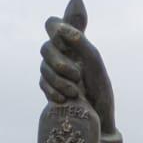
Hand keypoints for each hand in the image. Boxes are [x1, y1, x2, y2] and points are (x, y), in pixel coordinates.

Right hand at [40, 0, 115, 134]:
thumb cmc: (99, 88)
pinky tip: (65, 99)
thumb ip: (80, 42)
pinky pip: (42, 83)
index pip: (54, 24)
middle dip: (59, 62)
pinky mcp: (49, 87)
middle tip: (77, 75)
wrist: (98, 118)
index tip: (66, 40)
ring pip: (43, 67)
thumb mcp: (94, 62)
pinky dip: (53, 91)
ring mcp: (52, 70)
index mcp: (71, 43)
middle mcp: (59, 54)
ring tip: (75, 92)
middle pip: (46, 47)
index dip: (56, 28)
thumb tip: (61, 29)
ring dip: (59, 80)